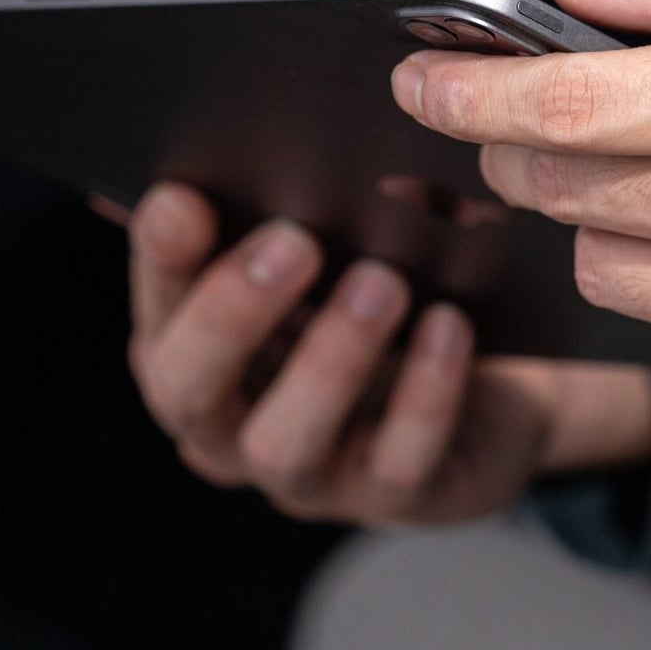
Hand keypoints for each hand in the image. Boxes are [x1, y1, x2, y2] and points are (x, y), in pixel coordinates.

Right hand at [121, 183, 650, 521]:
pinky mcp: (402, 496)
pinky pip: (401, 462)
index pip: (154, 317)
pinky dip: (424, 395)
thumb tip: (182, 154)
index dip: (161, 266)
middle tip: (291, 240)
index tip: (181, 198)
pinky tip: (448, 329)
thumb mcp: (323, 260)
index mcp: (198, 362)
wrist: (496, 387)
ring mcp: (316, 475)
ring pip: (288, 441)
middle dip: (232, 314)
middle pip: (192, 391)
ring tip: (380, 281)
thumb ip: (256, 217)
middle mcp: (234, 430)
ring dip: (329, 359)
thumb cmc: (386, 306)